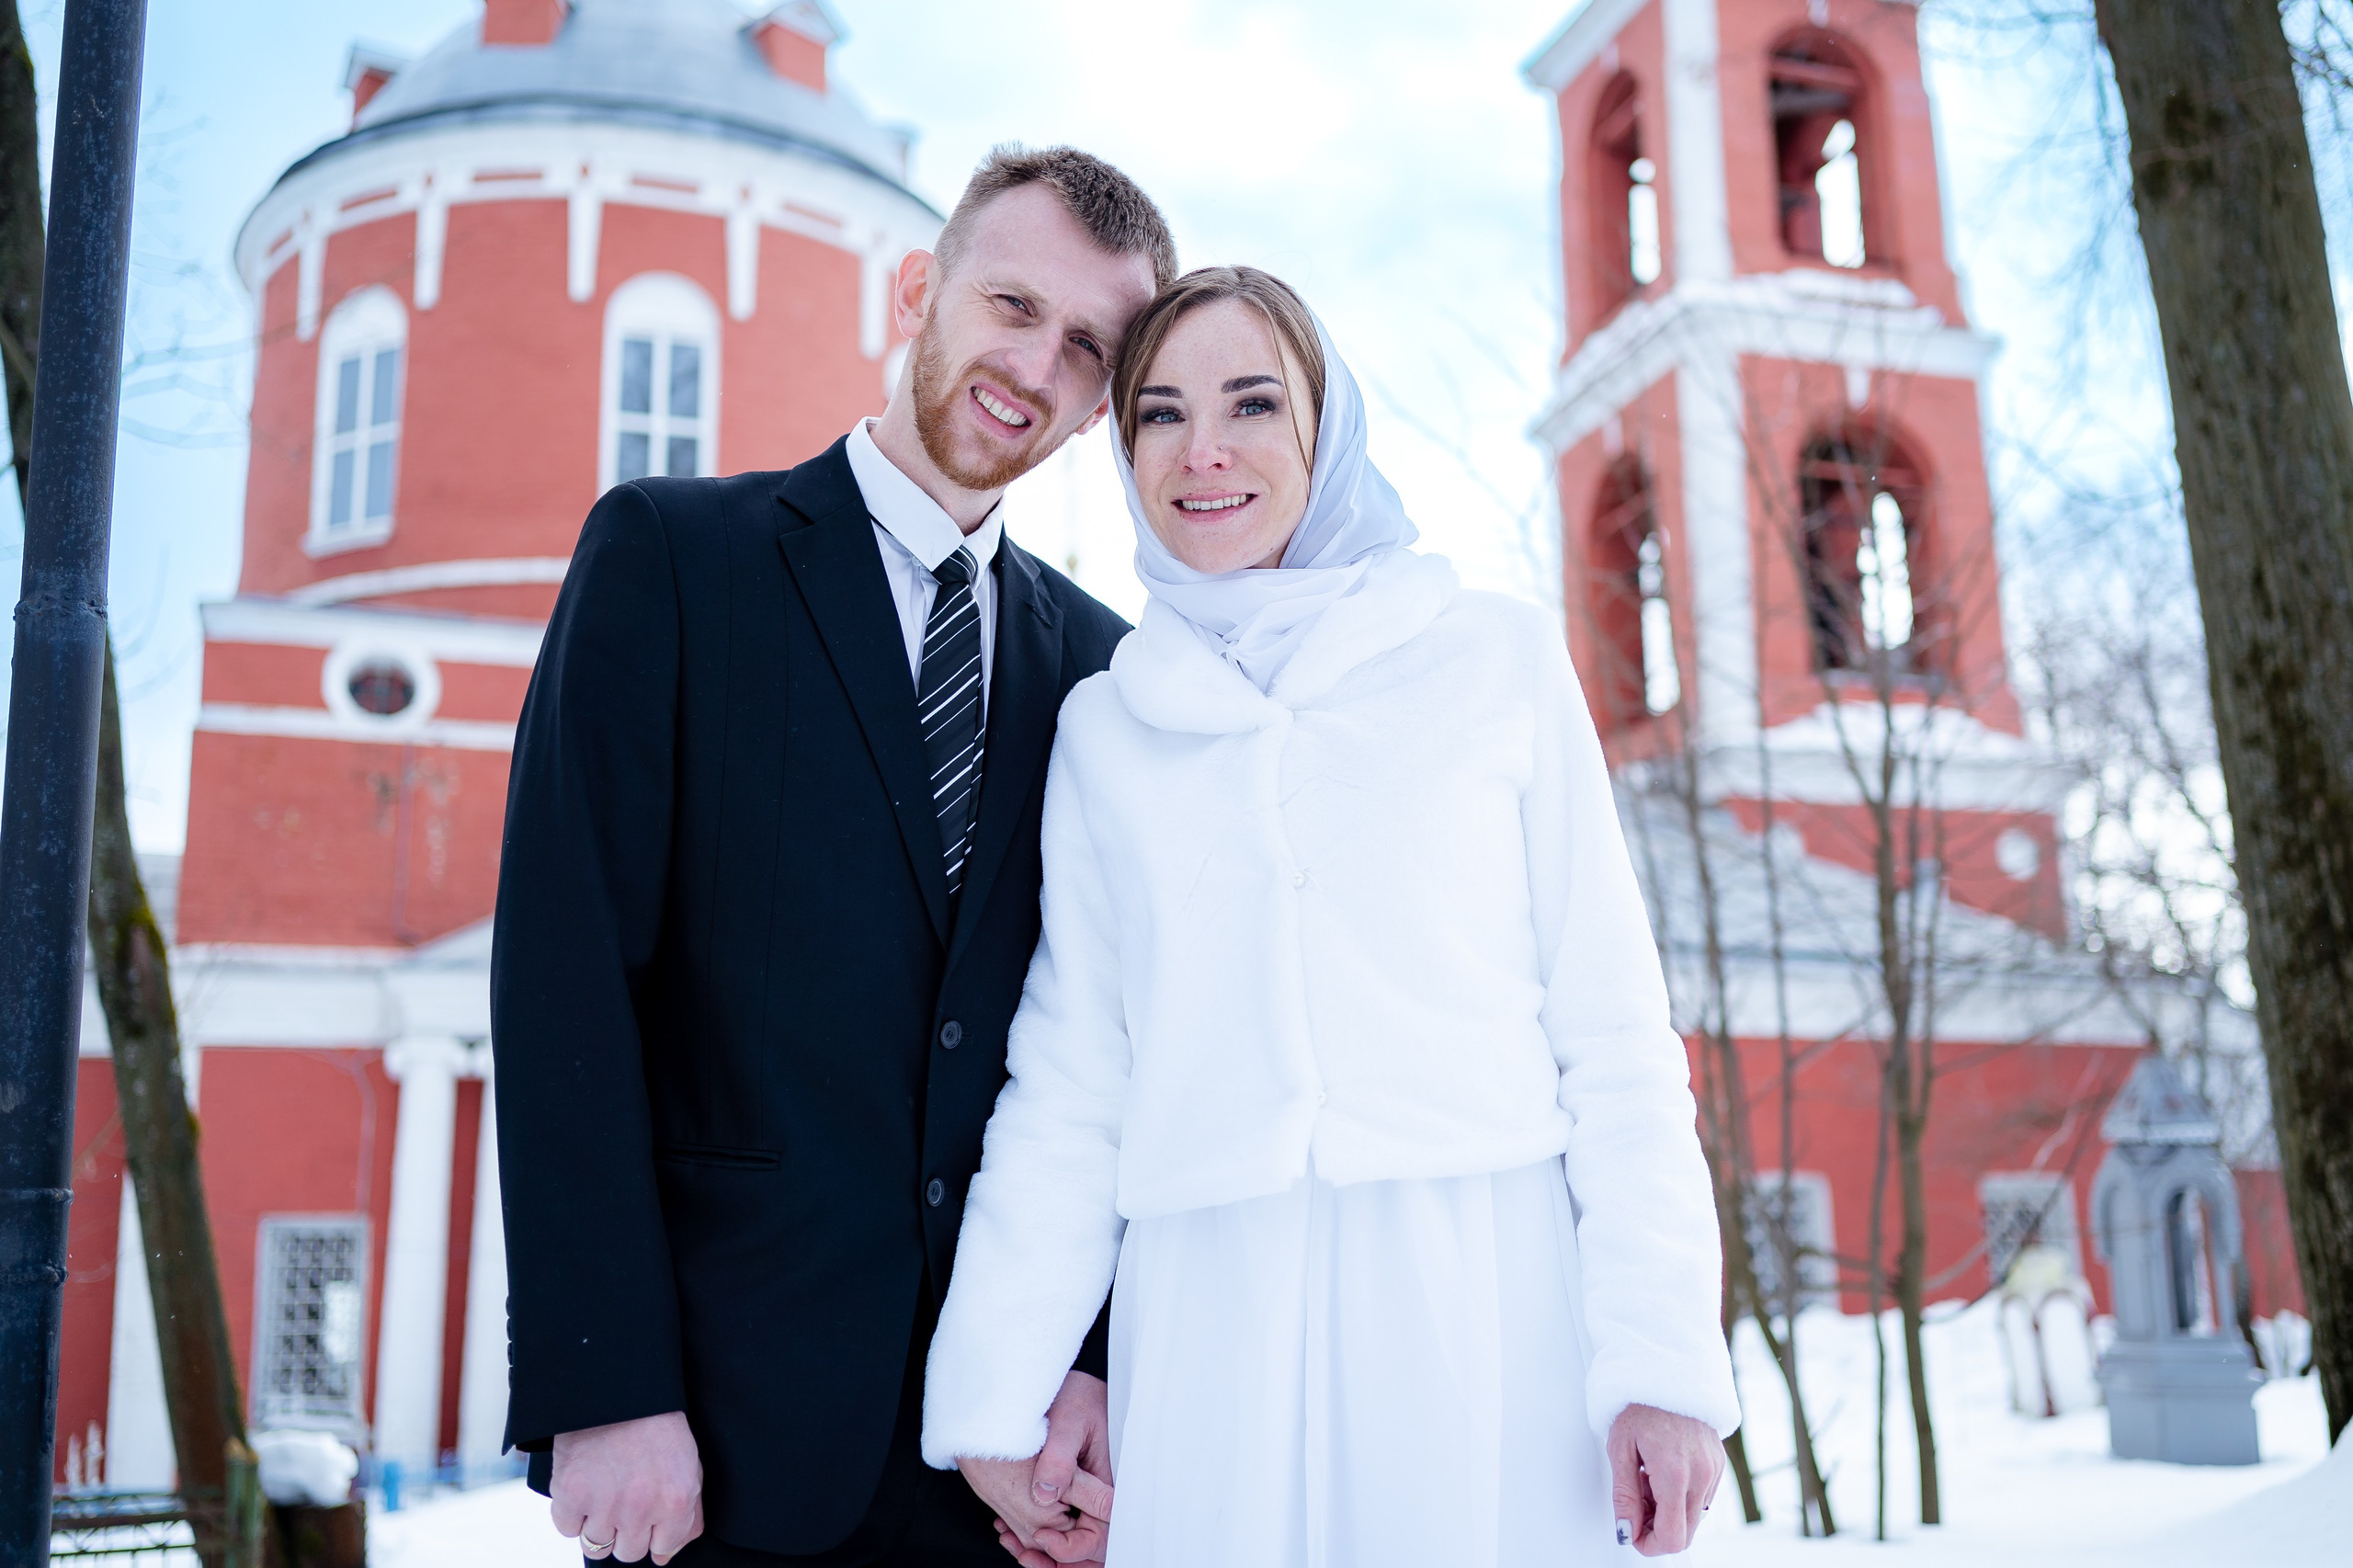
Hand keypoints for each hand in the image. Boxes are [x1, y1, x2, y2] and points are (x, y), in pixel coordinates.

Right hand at [549, 1410, 704, 1564]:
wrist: (619, 1388)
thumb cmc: (658, 1425)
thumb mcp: (689, 1466)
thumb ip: (687, 1516)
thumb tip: (667, 1556)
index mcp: (675, 1501)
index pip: (663, 1548)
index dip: (654, 1531)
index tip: (648, 1511)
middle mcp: (640, 1509)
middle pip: (629, 1553)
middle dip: (627, 1531)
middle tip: (625, 1499)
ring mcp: (603, 1504)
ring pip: (596, 1545)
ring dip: (599, 1524)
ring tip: (604, 1491)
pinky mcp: (570, 1494)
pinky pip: (566, 1528)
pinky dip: (572, 1513)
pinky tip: (584, 1487)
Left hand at [958, 1371, 1115, 1566]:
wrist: (1066, 1380)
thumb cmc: (1074, 1393)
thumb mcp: (1068, 1421)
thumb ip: (1059, 1459)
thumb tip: (1045, 1496)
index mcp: (1107, 1480)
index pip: (1100, 1533)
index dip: (1073, 1547)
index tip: (1041, 1537)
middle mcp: (1100, 1492)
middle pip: (1089, 1545)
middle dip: (1057, 1559)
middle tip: (1024, 1555)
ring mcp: (1086, 1493)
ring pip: (1073, 1538)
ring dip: (1045, 1552)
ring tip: (1012, 1544)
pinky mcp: (1071, 1490)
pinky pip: (1061, 1524)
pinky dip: (1037, 1532)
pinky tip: (1011, 1528)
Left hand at [1606, 1403, 1722, 1556]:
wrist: (1668, 1372)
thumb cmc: (1640, 1406)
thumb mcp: (1621, 1451)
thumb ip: (1625, 1497)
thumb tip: (1626, 1532)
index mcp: (1675, 1473)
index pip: (1673, 1537)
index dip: (1650, 1544)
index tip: (1633, 1532)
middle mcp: (1702, 1475)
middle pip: (1686, 1533)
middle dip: (1657, 1529)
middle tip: (1636, 1503)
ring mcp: (1714, 1470)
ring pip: (1694, 1517)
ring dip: (1669, 1511)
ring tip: (1647, 1480)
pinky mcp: (1718, 1465)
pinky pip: (1702, 1498)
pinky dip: (1681, 1496)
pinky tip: (1663, 1473)